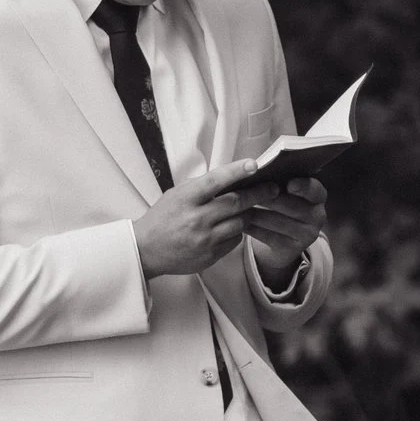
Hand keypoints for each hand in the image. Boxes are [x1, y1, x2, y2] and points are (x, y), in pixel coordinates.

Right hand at [130, 164, 255, 282]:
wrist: (146, 250)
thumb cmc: (162, 218)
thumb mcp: (176, 195)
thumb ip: (201, 187)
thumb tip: (231, 177)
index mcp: (185, 199)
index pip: (215, 181)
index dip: (236, 171)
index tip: (254, 165)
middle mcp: (196, 219)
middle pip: (235, 203)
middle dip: (258, 193)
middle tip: (273, 188)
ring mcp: (205, 239)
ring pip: (240, 222)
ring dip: (250, 213)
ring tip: (257, 207)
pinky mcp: (211, 255)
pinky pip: (235, 240)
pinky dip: (238, 231)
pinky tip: (234, 226)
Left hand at [240, 174, 326, 277]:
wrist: (282, 237)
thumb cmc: (279, 202)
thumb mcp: (284, 190)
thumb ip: (277, 180)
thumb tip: (256, 168)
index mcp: (317, 196)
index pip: (315, 190)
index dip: (304, 187)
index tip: (289, 184)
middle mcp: (317, 216)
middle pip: (293, 207)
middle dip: (268, 199)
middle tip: (247, 191)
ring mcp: (307, 235)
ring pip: (278, 222)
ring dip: (256, 213)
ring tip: (237, 206)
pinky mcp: (292, 249)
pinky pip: (270, 237)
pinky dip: (253, 228)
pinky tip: (239, 222)